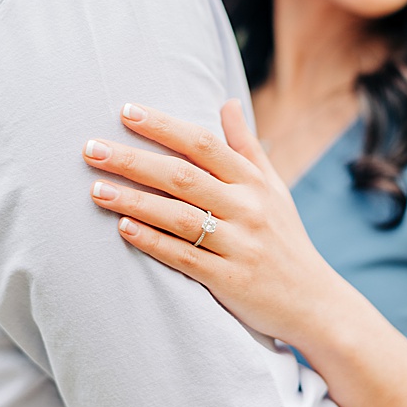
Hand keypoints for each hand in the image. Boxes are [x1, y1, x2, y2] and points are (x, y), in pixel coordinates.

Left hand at [82, 99, 346, 347]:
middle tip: (90, 148)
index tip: (125, 111)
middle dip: (133, 160)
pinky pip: (183, 257)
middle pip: (182, 176)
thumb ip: (245, 147)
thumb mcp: (273, 189)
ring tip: (95, 189)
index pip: (202, 144)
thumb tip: (227, 102)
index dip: (163, 126)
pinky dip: (152, 241)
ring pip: (178, 216)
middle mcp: (248, 208)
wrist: (316, 305)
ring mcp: (239, 245)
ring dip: (133, 200)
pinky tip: (123, 228)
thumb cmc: (285, 239)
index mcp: (253, 182)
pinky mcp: (229, 280)